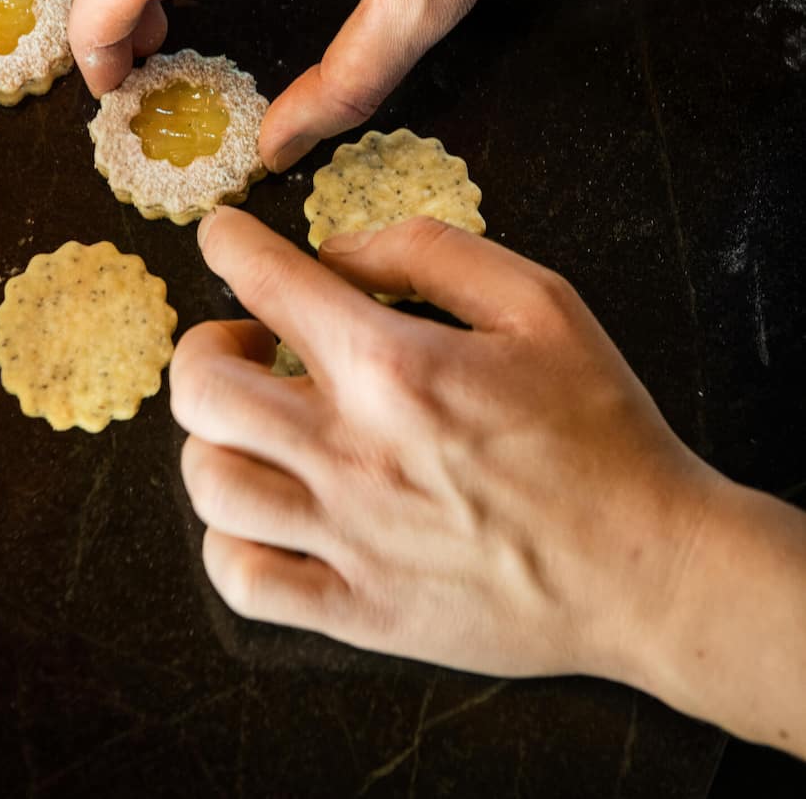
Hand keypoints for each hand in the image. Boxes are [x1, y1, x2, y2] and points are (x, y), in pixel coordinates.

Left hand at [170, 209, 714, 683]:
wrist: (644, 566)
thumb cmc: (600, 430)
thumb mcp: (540, 302)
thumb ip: (430, 254)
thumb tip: (339, 251)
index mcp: (394, 367)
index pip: (267, 283)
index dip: (229, 243)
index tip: (224, 237)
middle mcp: (350, 452)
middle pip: (202, 388)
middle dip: (207, 344)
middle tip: (251, 345)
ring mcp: (345, 540)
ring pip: (209, 482)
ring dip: (216, 438)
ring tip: (260, 428)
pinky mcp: (355, 611)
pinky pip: (240, 578)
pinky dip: (230, 538)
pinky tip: (268, 511)